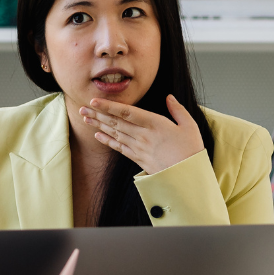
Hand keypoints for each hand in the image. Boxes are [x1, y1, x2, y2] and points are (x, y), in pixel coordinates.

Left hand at [80, 95, 203, 174]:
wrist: (187, 177)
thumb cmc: (191, 151)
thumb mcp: (189, 126)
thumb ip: (177, 110)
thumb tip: (169, 97)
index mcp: (155, 124)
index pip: (127, 112)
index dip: (109, 106)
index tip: (94, 101)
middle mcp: (143, 136)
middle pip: (116, 122)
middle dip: (98, 114)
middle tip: (82, 108)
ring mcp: (139, 148)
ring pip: (115, 133)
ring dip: (99, 125)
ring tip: (86, 118)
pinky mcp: (138, 159)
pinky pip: (119, 148)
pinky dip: (108, 141)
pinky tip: (98, 135)